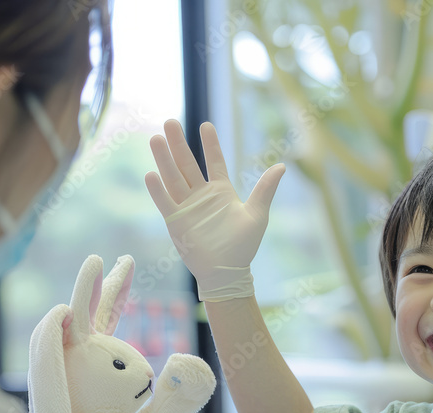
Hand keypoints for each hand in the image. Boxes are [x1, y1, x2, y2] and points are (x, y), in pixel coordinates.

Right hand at [145, 120, 285, 301]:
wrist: (228, 272)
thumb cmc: (243, 246)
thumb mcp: (257, 214)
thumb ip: (265, 189)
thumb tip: (281, 165)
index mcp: (221, 191)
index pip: (215, 162)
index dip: (210, 144)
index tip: (206, 125)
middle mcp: (202, 195)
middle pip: (187, 164)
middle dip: (179, 144)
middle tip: (170, 121)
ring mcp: (187, 207)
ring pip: (173, 178)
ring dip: (164, 159)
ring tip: (156, 138)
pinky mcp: (176, 222)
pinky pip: (165, 203)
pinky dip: (158, 190)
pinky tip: (150, 174)